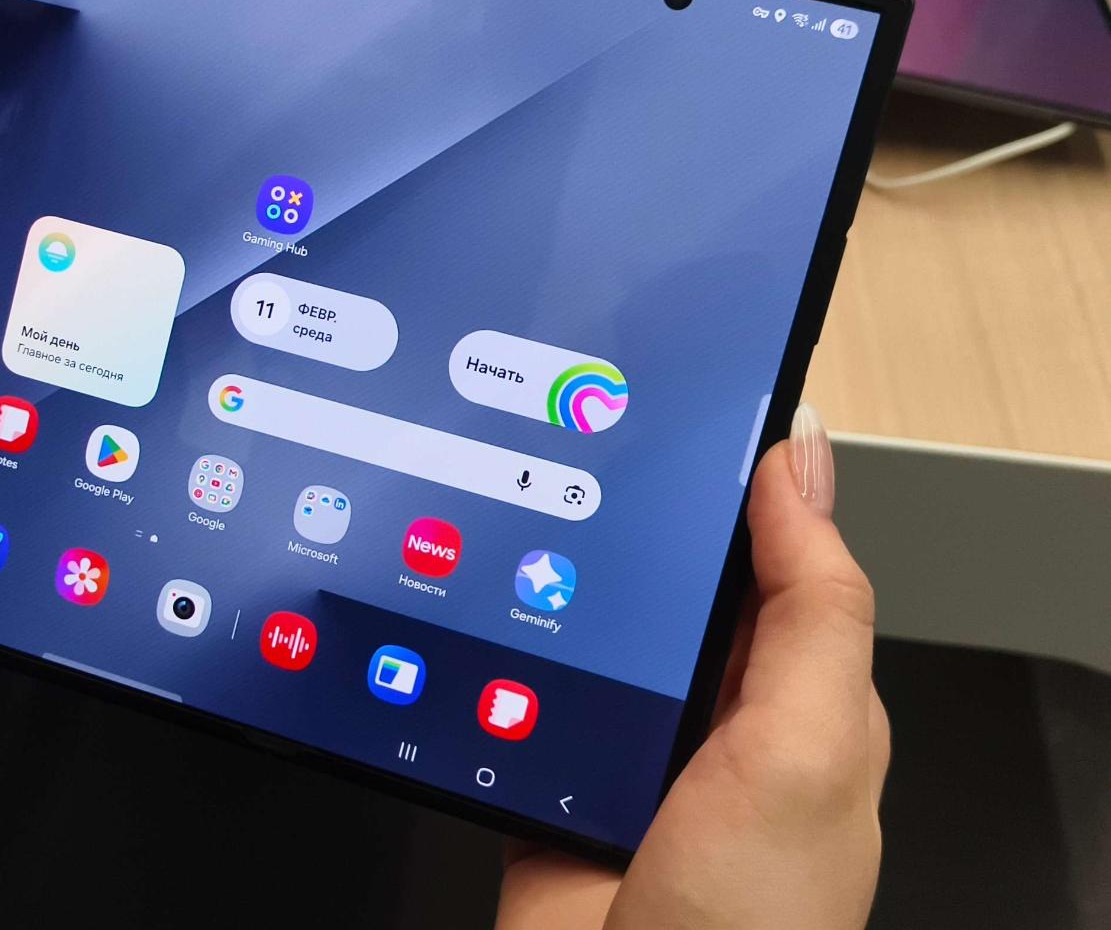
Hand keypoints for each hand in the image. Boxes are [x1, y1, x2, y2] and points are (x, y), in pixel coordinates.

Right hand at [495, 404, 888, 929]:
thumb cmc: (753, 920)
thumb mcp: (811, 745)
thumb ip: (811, 603)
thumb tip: (799, 461)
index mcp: (797, 690)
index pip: (770, 547)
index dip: (731, 470)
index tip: (674, 390)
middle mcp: (713, 714)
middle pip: (659, 581)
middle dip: (615, 523)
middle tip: (555, 440)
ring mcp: (623, 744)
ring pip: (577, 627)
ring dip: (540, 587)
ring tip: (494, 516)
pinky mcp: (543, 772)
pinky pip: (510, 690)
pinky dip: (481, 658)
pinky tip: (456, 618)